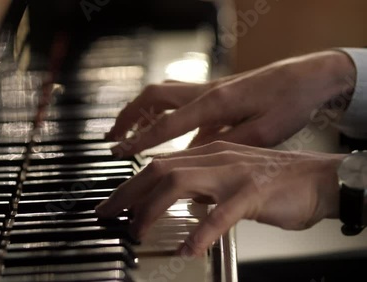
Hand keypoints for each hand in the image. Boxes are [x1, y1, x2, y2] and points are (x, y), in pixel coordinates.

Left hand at [95, 141, 345, 255]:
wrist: (320, 178)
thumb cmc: (275, 181)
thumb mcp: (230, 175)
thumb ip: (202, 182)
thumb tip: (174, 196)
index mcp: (209, 154)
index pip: (160, 164)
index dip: (131, 183)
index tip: (113, 202)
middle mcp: (217, 158)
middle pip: (160, 168)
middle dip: (128, 192)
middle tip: (109, 214)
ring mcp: (234, 173)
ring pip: (180, 182)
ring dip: (152, 208)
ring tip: (139, 231)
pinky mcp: (254, 192)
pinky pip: (222, 213)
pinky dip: (201, 232)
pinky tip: (189, 249)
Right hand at [106, 51, 354, 157]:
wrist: (309, 78)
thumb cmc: (290, 102)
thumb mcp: (263, 132)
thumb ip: (224, 144)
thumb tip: (193, 156)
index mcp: (214, 103)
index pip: (166, 124)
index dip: (139, 140)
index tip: (119, 152)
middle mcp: (205, 92)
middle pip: (153, 97)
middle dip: (128, 116)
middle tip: (112, 136)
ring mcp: (208, 89)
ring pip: (162, 94)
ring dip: (141, 111)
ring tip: (126, 131)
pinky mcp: (215, 92)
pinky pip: (178, 100)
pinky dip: (161, 113)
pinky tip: (161, 130)